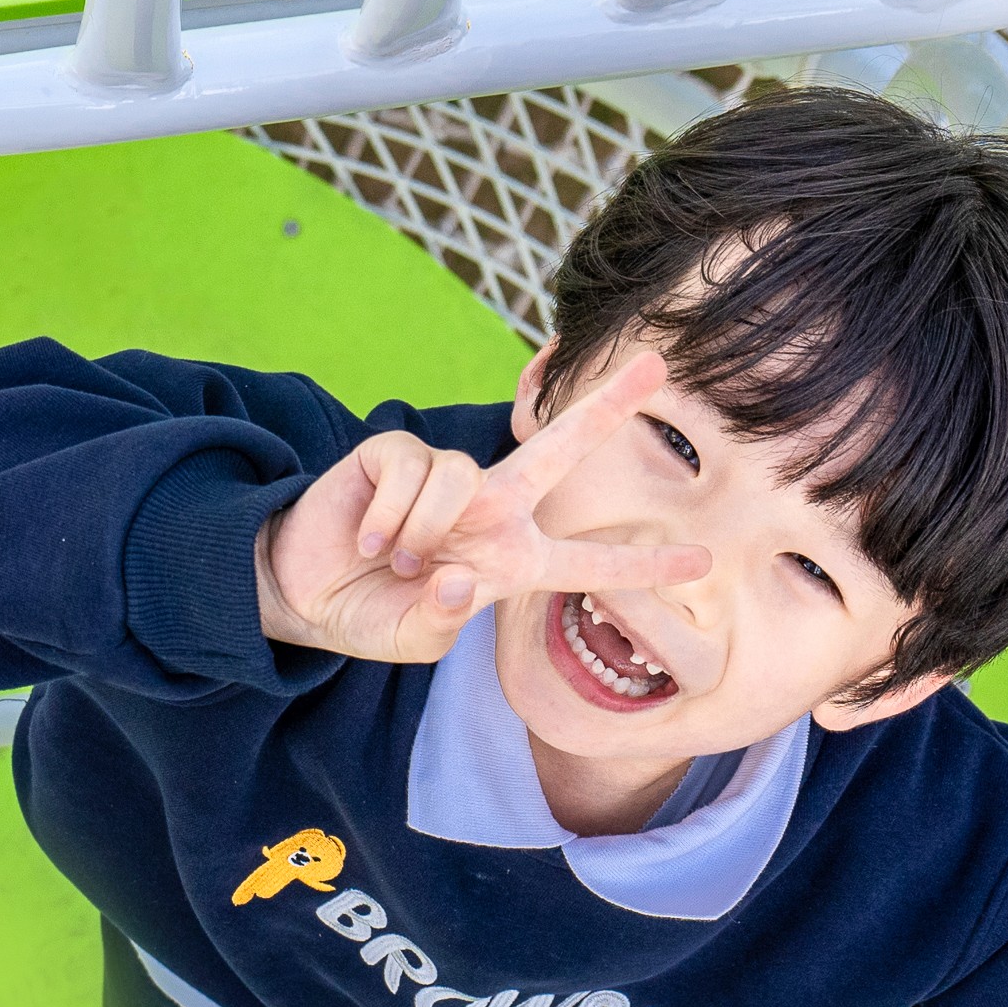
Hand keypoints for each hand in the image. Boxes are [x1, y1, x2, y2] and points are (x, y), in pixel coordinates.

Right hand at [257, 352, 711, 660]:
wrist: (303, 591)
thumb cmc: (372, 614)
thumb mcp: (416, 639)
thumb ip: (445, 619)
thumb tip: (458, 575)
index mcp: (512, 560)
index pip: (589, 563)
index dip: (645, 566)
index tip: (704, 561)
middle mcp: (491, 510)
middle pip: (560, 450)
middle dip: (608, 407)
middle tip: (658, 367)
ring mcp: (446, 479)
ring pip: (464, 479)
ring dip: (424, 532)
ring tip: (398, 558)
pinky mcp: (396, 455)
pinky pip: (412, 472)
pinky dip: (390, 514)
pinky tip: (369, 537)